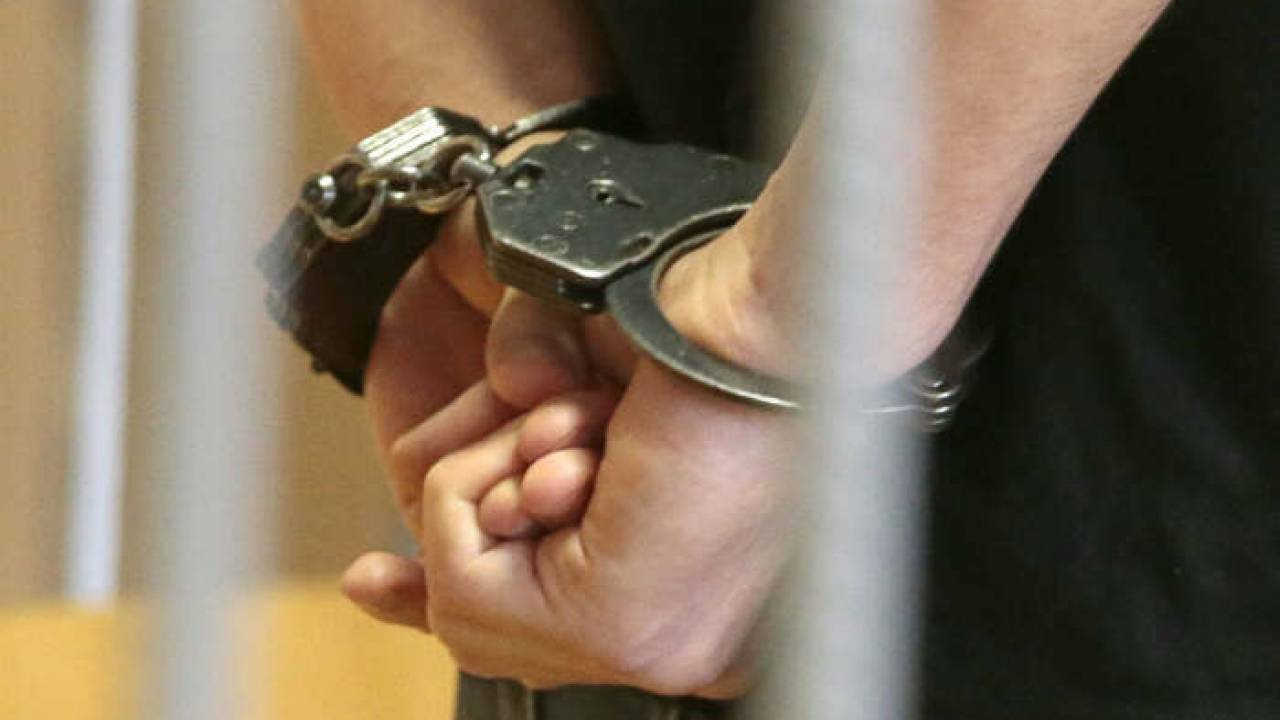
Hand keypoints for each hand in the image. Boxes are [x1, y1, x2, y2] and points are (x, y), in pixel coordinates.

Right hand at [351, 228, 797, 696]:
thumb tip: (416, 484)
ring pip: (460, 591)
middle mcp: (668, 648)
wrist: (757, 316)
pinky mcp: (613, 630)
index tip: (371, 582)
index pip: (527, 638)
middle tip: (557, 430)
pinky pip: (462, 566)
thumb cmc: (688, 342)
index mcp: (676, 608)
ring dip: (499, 472)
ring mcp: (643, 649)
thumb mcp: (571, 410)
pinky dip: (490, 476)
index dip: (439, 598)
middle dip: (474, 495)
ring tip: (589, 425)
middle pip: (478, 618)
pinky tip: (582, 445)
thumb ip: (504, 457)